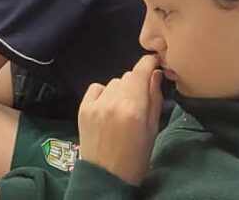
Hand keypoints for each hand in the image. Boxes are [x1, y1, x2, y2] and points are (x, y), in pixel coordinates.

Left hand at [77, 55, 163, 186]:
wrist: (106, 177)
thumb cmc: (135, 157)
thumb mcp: (152, 130)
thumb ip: (154, 99)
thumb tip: (155, 74)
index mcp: (134, 108)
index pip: (141, 71)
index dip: (149, 62)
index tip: (154, 61)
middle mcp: (114, 101)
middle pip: (128, 77)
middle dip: (136, 84)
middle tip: (139, 101)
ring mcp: (96, 104)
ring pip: (114, 83)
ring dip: (120, 90)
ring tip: (122, 110)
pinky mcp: (83, 108)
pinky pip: (97, 88)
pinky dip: (104, 94)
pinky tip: (108, 108)